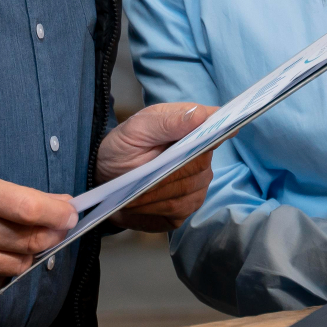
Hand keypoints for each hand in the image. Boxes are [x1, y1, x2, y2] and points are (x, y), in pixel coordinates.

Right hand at [0, 169, 77, 302]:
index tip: (72, 214)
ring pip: (18, 265)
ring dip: (24, 254)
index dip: (58, 213)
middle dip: (49, 235)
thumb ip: (14, 196)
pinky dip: (1, 272)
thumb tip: (59, 206)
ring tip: (10, 242)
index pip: (29, 208)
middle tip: (55, 229)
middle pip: (29, 240)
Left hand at [97, 102, 218, 231]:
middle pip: (200, 165)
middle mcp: (201, 155)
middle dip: (169, 172)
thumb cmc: (124, 146)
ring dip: (157, 193)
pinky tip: (138, 203)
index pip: (218, 127)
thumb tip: (201, 115)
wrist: (106, 177)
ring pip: (188, 191)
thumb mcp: (137, 128)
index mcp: (192, 126)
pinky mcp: (186, 207)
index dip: (220, 132)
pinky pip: (179, 210)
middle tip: (141, 174)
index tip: (207, 140)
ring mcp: (197, 183)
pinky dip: (154, 208)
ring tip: (133, 191)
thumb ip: (168, 122)